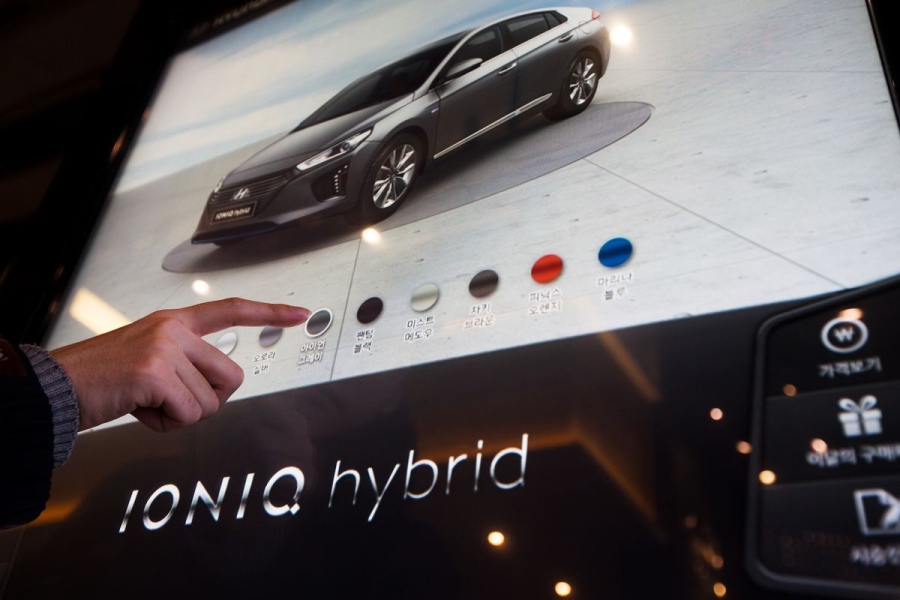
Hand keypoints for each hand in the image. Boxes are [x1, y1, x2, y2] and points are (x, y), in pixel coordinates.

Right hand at [52, 298, 309, 431]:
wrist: (56, 388)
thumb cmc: (103, 380)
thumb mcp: (149, 358)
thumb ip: (185, 362)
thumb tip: (218, 387)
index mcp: (174, 322)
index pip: (230, 310)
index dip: (269, 313)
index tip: (300, 314)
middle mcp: (173, 329)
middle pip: (231, 378)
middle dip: (205, 400)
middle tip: (169, 400)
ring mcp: (165, 348)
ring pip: (209, 403)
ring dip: (179, 415)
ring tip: (146, 402)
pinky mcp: (155, 372)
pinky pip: (188, 414)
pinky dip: (165, 424)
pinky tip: (139, 409)